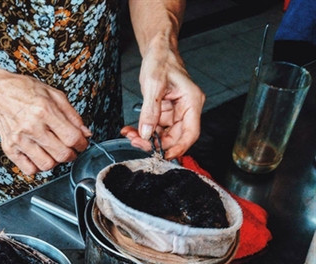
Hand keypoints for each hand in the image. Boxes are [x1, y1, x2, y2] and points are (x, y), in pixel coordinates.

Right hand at [0, 68, 90, 174]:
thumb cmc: (26, 91)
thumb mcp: (54, 95)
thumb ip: (72, 115)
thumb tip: (86, 133)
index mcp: (44, 110)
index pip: (71, 137)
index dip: (81, 144)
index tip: (81, 143)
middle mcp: (31, 126)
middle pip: (61, 154)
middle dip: (71, 154)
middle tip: (71, 150)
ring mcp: (19, 139)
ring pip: (46, 165)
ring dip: (55, 162)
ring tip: (54, 152)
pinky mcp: (9, 148)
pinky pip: (29, 169)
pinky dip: (38, 167)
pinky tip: (40, 156)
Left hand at [121, 39, 204, 159]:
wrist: (158, 50)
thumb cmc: (162, 60)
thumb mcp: (154, 84)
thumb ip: (150, 111)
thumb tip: (146, 133)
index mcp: (191, 102)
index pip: (190, 133)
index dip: (179, 148)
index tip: (164, 156)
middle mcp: (186, 110)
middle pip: (174, 138)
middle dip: (155, 144)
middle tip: (136, 142)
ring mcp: (175, 113)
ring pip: (162, 136)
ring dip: (145, 139)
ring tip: (130, 135)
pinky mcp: (164, 114)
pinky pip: (154, 129)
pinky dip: (142, 132)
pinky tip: (131, 130)